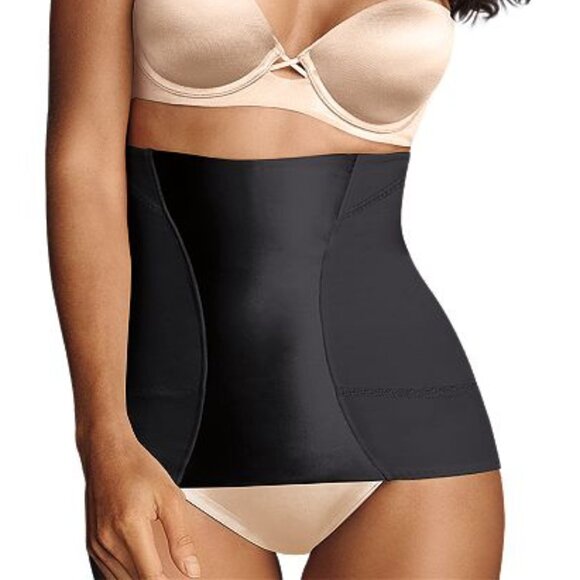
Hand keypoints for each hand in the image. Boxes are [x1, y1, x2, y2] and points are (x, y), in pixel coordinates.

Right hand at [79, 425, 200, 578]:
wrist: (106, 452)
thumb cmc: (137, 468)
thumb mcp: (170, 497)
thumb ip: (181, 538)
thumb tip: (191, 570)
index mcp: (129, 527)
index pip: (150, 578)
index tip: (184, 579)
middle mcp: (108, 540)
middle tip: (174, 571)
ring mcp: (96, 544)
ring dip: (141, 579)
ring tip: (162, 570)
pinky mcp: (92, 544)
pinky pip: (109, 572)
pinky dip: (127, 575)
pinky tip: (142, 567)